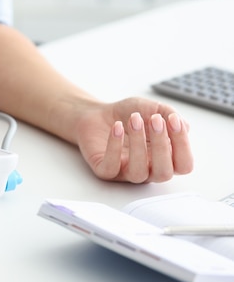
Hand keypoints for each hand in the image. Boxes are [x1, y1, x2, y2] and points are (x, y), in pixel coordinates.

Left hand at [75, 97, 192, 182]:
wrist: (98, 113)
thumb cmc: (128, 114)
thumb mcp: (153, 108)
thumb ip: (170, 115)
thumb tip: (184, 126)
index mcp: (165, 159)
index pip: (184, 165)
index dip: (183, 145)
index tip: (173, 119)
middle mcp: (148, 169)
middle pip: (164, 173)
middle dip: (161, 145)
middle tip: (155, 120)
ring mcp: (126, 172)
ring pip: (138, 172)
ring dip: (138, 144)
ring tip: (133, 119)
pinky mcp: (105, 171)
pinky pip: (111, 168)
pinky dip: (114, 147)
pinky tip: (117, 127)